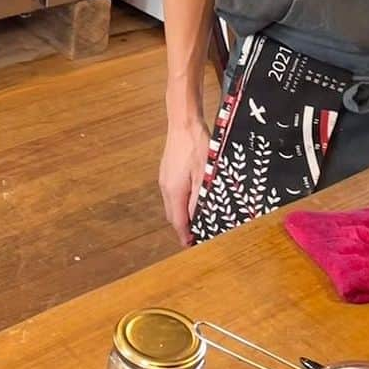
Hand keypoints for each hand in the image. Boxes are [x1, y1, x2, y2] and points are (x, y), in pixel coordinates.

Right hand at [159, 115, 211, 247]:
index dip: (185, 236)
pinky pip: (171, 194)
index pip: (178, 221)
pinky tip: (191, 199)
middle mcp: (166, 187)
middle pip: (172, 216)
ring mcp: (164, 178)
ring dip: (181, 215)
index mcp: (175, 191)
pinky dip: (179, 203)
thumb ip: (199, 198)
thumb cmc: (196, 145)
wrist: (184, 123)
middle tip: (196, 235)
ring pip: (171, 205)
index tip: (191, 245)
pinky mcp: (166, 171)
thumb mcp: (204, 174)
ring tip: (196, 220)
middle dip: (182, 228)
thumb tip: (197, 218)